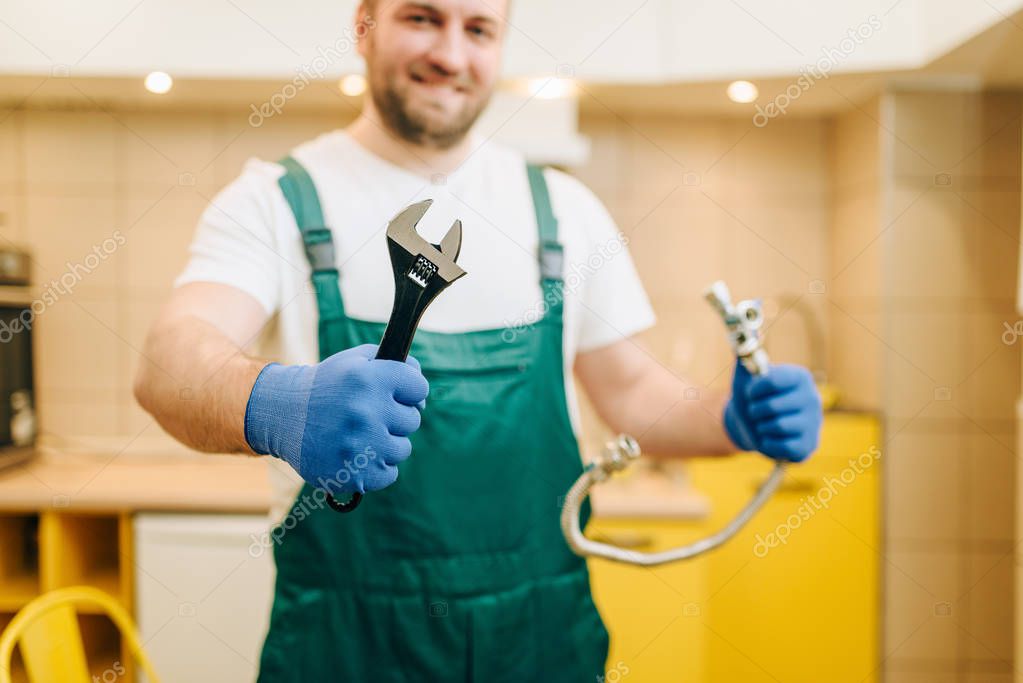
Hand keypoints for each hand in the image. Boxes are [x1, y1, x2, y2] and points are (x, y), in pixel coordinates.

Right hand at [244, 344, 428, 495]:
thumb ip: (394, 362)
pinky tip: (358, 454)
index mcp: (369, 379)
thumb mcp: (356, 360)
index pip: (419, 388)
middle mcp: (366, 411)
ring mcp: (361, 445)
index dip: (409, 391)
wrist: (284, 416)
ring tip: (361, 435)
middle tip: (369, 415)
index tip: (397, 394)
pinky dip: (377, 467)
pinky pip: (390, 473)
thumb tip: (422, 383)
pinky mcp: (356, 474)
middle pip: (412, 420)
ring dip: (386, 443)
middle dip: (395, 417)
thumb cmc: (327, 386)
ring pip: (402, 448)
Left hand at [723, 360, 821, 461]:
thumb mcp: (745, 378)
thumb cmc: (751, 398)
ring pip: (777, 426)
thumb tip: (750, 334)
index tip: (750, 393)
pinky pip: (781, 447)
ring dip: (760, 427)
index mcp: (799, 377)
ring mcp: (814, 423)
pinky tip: (770, 438)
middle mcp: (812, 398)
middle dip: (755, 411)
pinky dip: (767, 444)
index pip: (772, 381)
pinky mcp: (809, 445)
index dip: (754, 390)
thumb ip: (745, 357)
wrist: (752, 426)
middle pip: (772, 406)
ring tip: (763, 424)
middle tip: (755, 411)